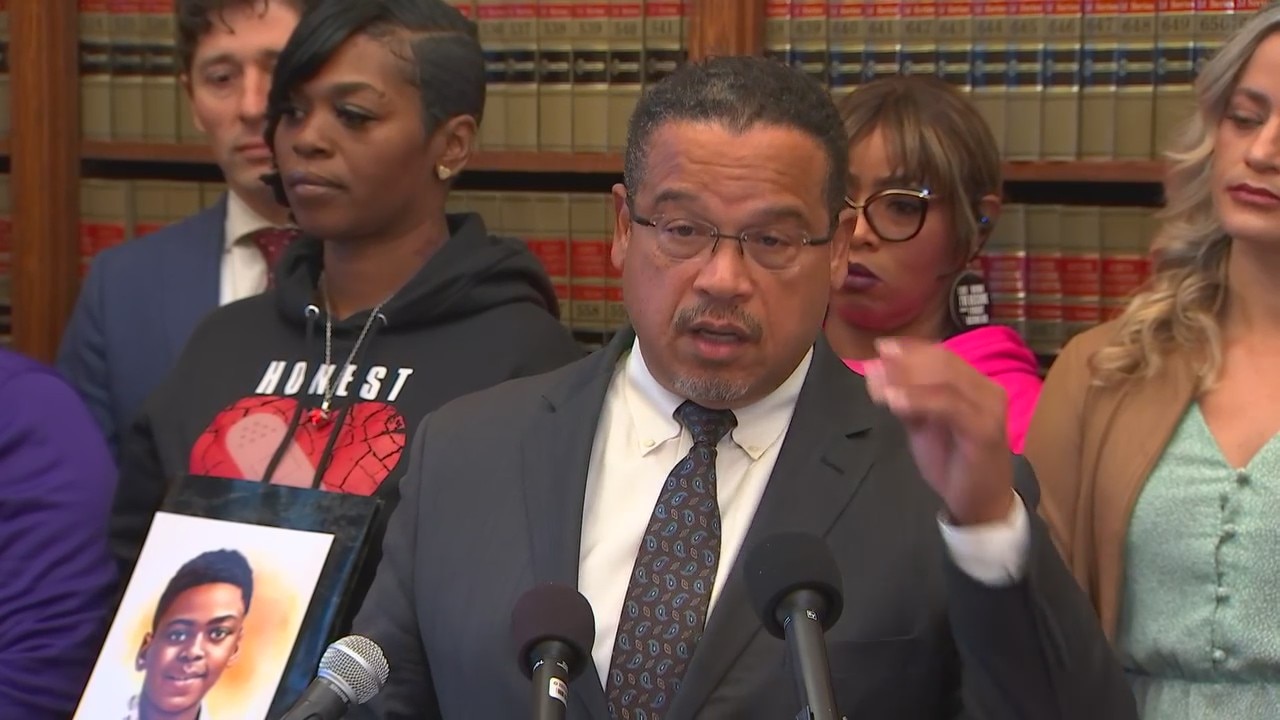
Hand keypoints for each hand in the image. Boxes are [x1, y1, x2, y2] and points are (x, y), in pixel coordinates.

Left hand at [862, 337, 1014, 525]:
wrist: (980, 502)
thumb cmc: (952, 461)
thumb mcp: (923, 423)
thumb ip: (906, 398)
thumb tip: (877, 369)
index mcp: (975, 383)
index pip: (942, 355)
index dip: (910, 348)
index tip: (880, 348)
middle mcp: (987, 389)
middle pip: (943, 362)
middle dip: (903, 362)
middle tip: (873, 367)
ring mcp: (989, 407)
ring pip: (945, 379)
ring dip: (906, 379)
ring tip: (878, 386)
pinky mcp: (984, 428)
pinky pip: (949, 404)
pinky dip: (918, 399)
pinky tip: (894, 402)